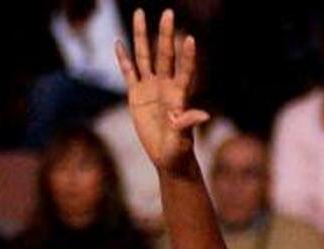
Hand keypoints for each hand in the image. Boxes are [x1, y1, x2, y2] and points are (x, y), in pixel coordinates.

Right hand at [115, 7, 209, 174]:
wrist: (167, 158)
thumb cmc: (178, 151)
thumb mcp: (182, 140)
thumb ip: (188, 123)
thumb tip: (203, 115)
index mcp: (178, 96)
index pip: (184, 72)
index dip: (187, 57)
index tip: (189, 39)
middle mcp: (165, 86)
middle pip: (164, 55)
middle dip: (165, 34)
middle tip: (168, 12)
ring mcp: (150, 87)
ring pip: (144, 56)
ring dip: (142, 36)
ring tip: (139, 13)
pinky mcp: (136, 95)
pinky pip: (128, 72)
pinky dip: (123, 58)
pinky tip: (119, 42)